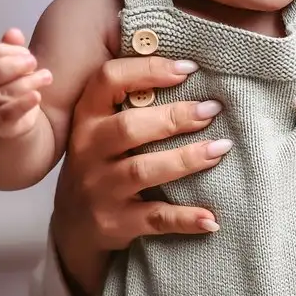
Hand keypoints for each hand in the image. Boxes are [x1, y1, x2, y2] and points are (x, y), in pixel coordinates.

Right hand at [0, 28, 52, 138]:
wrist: (4, 119)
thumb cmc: (6, 84)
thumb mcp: (8, 63)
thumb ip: (9, 48)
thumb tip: (14, 33)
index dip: (5, 50)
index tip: (26, 52)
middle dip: (14, 65)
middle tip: (34, 62)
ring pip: (0, 94)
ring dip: (26, 83)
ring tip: (46, 76)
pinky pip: (6, 114)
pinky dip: (22, 104)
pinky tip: (37, 96)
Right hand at [51, 54, 230, 295]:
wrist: (74, 226)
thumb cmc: (101, 165)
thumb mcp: (101, 131)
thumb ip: (131, 103)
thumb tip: (189, 70)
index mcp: (86, 119)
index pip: (107, 81)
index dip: (147, 70)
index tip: (188, 68)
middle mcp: (88, 152)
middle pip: (128, 128)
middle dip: (174, 117)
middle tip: (212, 109)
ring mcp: (100, 190)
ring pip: (142, 171)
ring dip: (186, 159)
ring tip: (221, 148)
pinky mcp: (115, 223)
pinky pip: (154, 219)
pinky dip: (185, 219)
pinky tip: (212, 218)